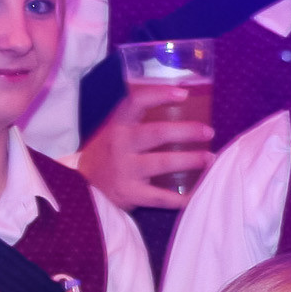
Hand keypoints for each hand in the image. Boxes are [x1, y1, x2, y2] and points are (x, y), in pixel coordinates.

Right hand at [78, 84, 213, 211]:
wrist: (81, 186)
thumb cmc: (108, 153)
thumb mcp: (115, 131)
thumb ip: (138, 120)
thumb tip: (184, 104)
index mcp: (117, 125)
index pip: (136, 102)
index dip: (160, 95)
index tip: (183, 93)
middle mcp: (120, 144)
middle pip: (157, 133)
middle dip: (187, 131)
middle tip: (208, 131)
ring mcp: (124, 170)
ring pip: (163, 163)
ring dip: (190, 160)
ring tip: (209, 158)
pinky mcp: (129, 194)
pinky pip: (160, 197)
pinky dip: (181, 197)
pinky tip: (196, 193)